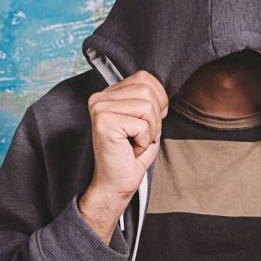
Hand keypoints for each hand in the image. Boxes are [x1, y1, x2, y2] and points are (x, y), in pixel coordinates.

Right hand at [79, 69, 168, 242]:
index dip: (158, 99)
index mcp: (108, 94)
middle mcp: (99, 98)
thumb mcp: (146, 120)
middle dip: (155, 118)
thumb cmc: (132, 154)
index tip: (149, 122)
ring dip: (150, 131)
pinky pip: (142, 125)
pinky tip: (130, 149)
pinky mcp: (104, 123)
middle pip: (147, 90)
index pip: (144, 77)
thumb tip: (160, 87)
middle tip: (141, 136)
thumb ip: (149, 99)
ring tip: (136, 143)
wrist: (116, 183)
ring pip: (147, 107)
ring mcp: (99, 109)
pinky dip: (144, 141)